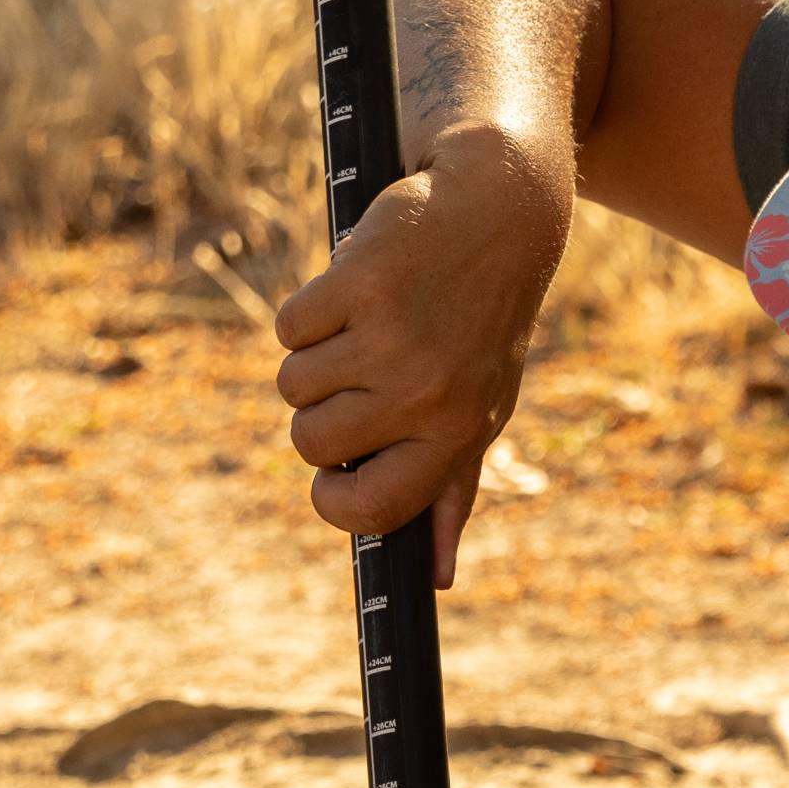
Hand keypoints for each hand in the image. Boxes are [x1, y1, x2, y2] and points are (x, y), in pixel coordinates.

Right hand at [271, 122, 570, 586]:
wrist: (498, 212)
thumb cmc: (482, 325)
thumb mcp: (480, 409)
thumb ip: (451, 489)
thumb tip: (436, 576)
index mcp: (454, 435)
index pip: (375, 510)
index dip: (335, 504)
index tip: (331, 481)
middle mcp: (426, 393)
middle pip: (312, 442)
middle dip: (319, 410)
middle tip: (359, 371)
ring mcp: (392, 338)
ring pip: (293, 385)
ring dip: (312, 356)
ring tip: (363, 325)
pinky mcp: (360, 282)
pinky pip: (290, 327)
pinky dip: (307, 310)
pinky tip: (353, 290)